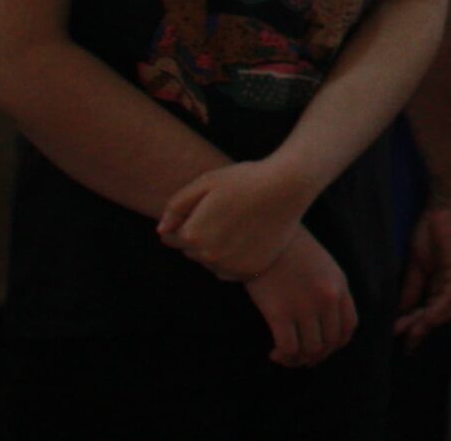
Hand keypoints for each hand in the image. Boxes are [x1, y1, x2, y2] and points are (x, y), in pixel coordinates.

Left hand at [159, 158, 314, 279]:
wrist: (288, 187)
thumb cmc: (245, 179)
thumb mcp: (205, 182)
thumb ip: (176, 206)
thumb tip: (161, 230)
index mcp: (192, 234)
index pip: (172, 238)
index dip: (186, 221)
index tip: (205, 208)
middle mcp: (209, 256)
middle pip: (192, 251)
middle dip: (201, 236)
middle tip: (224, 213)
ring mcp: (231, 266)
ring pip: (211, 262)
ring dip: (217, 249)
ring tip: (237, 224)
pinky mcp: (251, 271)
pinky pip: (231, 270)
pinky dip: (235, 258)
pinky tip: (248, 237)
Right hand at [244, 228, 358, 367]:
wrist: (265, 235)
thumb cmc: (290, 248)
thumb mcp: (323, 265)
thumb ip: (329, 289)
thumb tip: (325, 320)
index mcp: (340, 286)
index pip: (348, 327)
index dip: (336, 345)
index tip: (323, 348)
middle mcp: (327, 300)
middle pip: (329, 343)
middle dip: (316, 356)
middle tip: (301, 357)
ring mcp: (305, 307)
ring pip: (310, 350)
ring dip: (297, 360)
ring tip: (285, 356)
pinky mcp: (280, 313)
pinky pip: (289, 348)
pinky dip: (283, 356)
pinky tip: (274, 353)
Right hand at [394, 197, 450, 343]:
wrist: (444, 205)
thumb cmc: (431, 230)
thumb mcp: (416, 264)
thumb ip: (411, 287)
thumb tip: (402, 309)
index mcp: (443, 282)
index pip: (432, 310)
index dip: (418, 325)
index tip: (402, 339)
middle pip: (441, 314)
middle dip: (422, 329)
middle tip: (405, 342)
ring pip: (447, 310)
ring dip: (427, 323)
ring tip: (409, 333)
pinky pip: (449, 296)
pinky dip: (437, 310)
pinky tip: (423, 318)